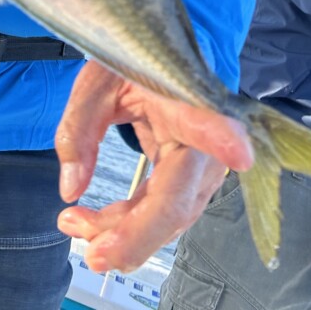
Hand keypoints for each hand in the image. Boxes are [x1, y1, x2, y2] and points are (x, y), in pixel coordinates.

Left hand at [55, 60, 253, 272]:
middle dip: (135, 235)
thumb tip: (71, 189)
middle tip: (92, 252)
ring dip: (122, 233)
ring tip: (74, 224)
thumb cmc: (138, 63)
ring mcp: (201, 168)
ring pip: (167, 217)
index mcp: (186, 100)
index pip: (207, 120)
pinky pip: (160, 212)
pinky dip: (126, 224)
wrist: (166, 59)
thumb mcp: (98, 80)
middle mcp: (204, 142)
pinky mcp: (189, 181)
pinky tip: (90, 224)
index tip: (239, 152)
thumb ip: (79, 127)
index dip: (221, 137)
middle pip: (178, 202)